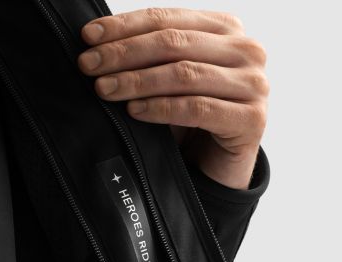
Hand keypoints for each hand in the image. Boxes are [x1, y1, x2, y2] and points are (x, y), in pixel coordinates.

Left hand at [78, 8, 268, 188]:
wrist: (220, 162)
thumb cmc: (193, 119)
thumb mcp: (172, 81)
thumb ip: (152, 59)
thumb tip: (99, 47)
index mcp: (225, 30)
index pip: (167, 19)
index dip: (124, 26)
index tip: (88, 38)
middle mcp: (245, 51)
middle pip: (173, 43)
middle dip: (124, 53)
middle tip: (88, 65)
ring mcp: (253, 84)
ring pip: (183, 74)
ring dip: (137, 81)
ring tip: (104, 89)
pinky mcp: (251, 119)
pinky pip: (196, 108)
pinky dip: (161, 108)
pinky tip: (134, 110)